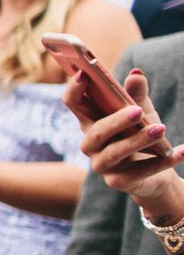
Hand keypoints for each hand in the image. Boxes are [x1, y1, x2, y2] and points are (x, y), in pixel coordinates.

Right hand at [63, 68, 185, 215]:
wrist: (156, 172)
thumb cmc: (141, 136)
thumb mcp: (141, 113)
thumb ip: (136, 95)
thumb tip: (136, 75)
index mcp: (91, 121)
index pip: (73, 104)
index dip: (74, 89)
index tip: (83, 74)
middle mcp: (91, 143)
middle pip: (96, 131)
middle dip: (116, 121)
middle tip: (137, 111)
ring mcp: (102, 164)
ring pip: (115, 152)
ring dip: (138, 141)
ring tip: (161, 129)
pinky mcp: (118, 181)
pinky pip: (139, 171)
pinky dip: (162, 162)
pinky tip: (180, 152)